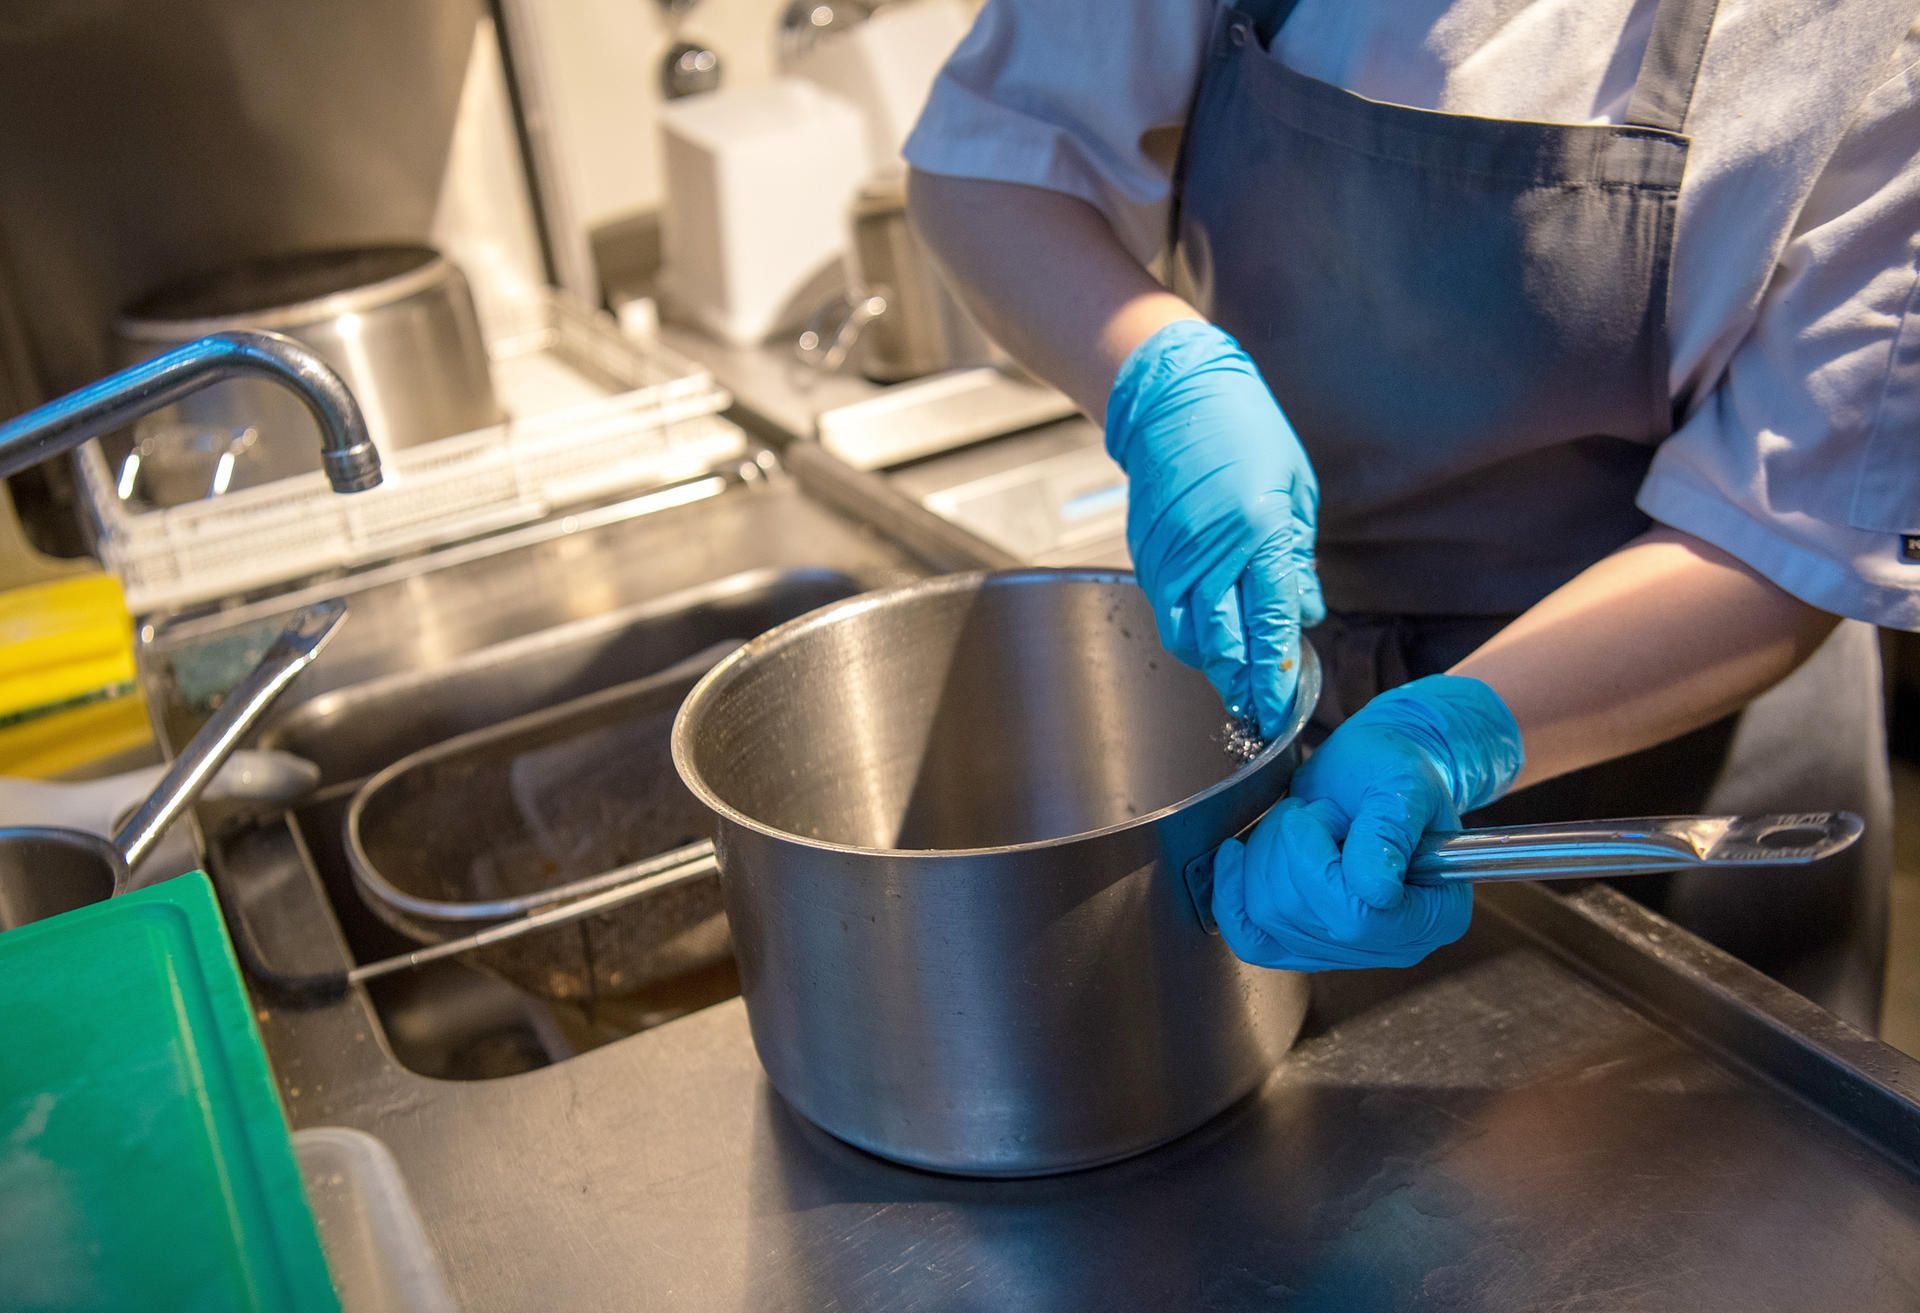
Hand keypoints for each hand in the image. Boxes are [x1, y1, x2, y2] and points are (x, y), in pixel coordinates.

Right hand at [1106, 321, 1321, 735]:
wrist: (1173, 396)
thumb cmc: (1244, 430)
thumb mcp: (1295, 488)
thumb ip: (1296, 559)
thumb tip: (1302, 614)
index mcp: (1259, 532)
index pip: (1271, 625)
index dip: (1277, 675)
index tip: (1284, 708)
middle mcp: (1212, 553)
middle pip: (1224, 646)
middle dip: (1244, 686)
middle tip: (1261, 711)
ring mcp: (1172, 559)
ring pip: (1189, 640)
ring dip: (1215, 667)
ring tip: (1238, 680)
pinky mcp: (1148, 557)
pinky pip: (1169, 613)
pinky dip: (1192, 635)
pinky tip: (1212, 638)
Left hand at [1212, 675, 1523, 969]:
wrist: (1369, 772)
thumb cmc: (1394, 770)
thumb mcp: (1401, 785)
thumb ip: (1390, 833)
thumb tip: (1377, 890)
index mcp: (1434, 914)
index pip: (1359, 920)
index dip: (1317, 868)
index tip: (1313, 816)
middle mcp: (1392, 944)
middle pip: (1305, 920)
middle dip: (1289, 852)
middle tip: (1311, 812)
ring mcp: (1346, 950)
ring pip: (1269, 919)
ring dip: (1267, 857)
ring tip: (1297, 823)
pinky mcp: (1304, 941)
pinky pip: (1250, 939)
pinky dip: (1231, 896)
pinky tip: (1234, 857)